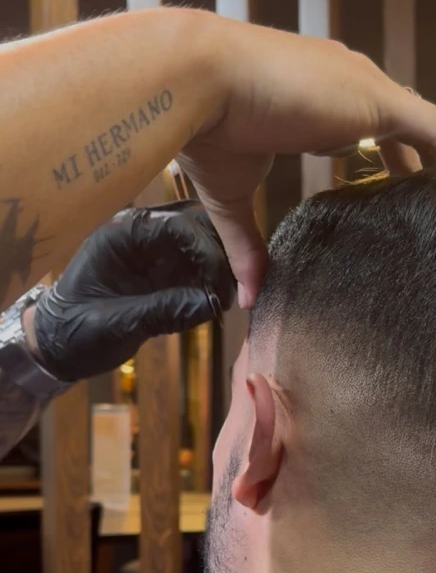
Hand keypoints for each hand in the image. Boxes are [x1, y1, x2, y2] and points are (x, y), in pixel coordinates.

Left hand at [32, 201, 233, 382]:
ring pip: (207, 246)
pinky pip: (202, 269)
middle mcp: (145, 234)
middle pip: (200, 228)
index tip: (223, 288)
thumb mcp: (117, 325)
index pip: (180, 226)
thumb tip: (214, 304)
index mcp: (124, 234)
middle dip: (224, 257)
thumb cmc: (76, 332)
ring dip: (224, 270)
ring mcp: (158, 253)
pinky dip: (216, 284)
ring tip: (229, 302)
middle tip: (238, 294)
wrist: (59, 347)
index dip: (210, 252)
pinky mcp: (167, 273)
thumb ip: (163, 311)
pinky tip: (220, 305)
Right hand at [180, 22, 435, 307]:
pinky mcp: (376, 100)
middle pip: (403, 128)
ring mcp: (364, 88)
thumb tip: (246, 297)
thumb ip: (249, 245)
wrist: (198, 82)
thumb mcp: (232, 197)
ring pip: (429, 127)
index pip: (364, 132)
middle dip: (424, 162)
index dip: (384, 160)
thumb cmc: (206, 129)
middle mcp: (346, 87)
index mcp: (315, 103)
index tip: (396, 189)